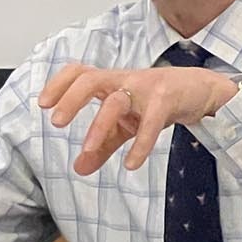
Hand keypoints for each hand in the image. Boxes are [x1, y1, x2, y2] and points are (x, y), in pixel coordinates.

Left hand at [38, 64, 238, 174]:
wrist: (200, 90)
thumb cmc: (155, 102)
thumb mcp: (126, 124)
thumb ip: (103, 145)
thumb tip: (78, 168)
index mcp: (109, 82)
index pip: (78, 72)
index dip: (58, 84)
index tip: (42, 103)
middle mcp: (123, 80)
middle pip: (91, 79)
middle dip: (71, 98)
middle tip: (55, 122)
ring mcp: (145, 87)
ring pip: (117, 100)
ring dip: (100, 125)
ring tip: (87, 149)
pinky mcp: (167, 99)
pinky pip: (151, 121)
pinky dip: (141, 144)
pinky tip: (131, 164)